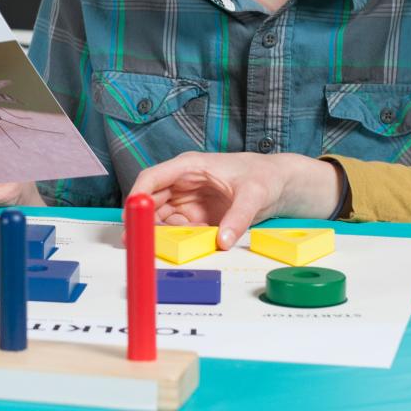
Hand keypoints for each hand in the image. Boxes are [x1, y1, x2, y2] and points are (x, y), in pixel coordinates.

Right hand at [129, 152, 341, 249]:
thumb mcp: (254, 194)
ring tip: (180, 244)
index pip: (151, 178)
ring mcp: (187, 201)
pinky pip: (178, 231)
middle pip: (150, 202)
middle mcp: (182, 183)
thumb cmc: (264, 176)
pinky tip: (195, 243)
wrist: (278, 184)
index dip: (137, 197)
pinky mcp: (195, 216)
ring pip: (161, 220)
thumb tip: (222, 241)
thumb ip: (238, 217)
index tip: (132, 218)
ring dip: (165, 234)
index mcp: (190, 166)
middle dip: (145, 223)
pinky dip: (181, 240)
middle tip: (144, 245)